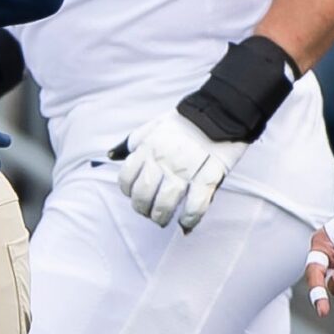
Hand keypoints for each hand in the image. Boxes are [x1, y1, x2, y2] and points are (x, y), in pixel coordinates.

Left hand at [113, 109, 243, 232]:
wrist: (221, 110)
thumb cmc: (186, 120)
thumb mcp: (153, 126)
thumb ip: (132, 141)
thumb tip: (111, 155)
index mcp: (148, 148)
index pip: (126, 178)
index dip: (129, 192)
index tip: (136, 195)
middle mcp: (163, 160)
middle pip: (143, 194)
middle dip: (143, 209)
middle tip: (150, 212)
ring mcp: (185, 170)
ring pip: (165, 203)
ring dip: (161, 216)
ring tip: (164, 220)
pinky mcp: (208, 176)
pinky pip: (196, 204)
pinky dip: (189, 218)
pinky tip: (186, 224)